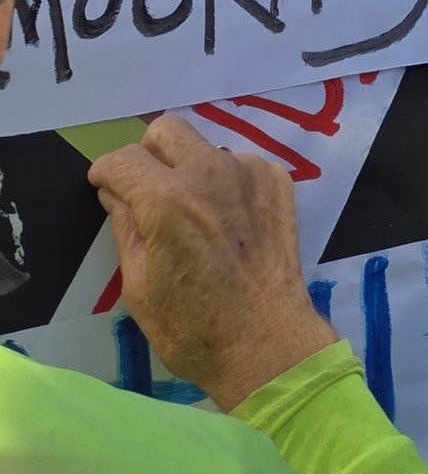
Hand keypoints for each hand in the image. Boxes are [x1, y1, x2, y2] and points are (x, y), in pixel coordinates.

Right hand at [88, 115, 333, 413]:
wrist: (266, 342)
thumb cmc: (192, 327)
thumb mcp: (138, 285)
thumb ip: (125, 227)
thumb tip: (115, 192)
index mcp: (166, 200)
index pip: (124, 160)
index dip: (106, 172)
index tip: (104, 184)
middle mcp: (210, 171)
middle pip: (168, 130)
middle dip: (148, 154)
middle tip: (146, 188)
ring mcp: (249, 171)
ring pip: (206, 149)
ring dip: (191, 172)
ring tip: (195, 218)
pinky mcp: (277, 180)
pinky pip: (240, 167)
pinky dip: (226, 186)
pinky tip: (229, 226)